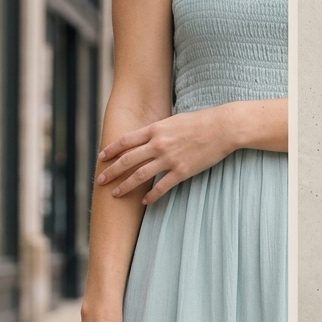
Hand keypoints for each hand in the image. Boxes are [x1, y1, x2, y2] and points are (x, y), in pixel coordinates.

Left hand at [97, 108, 233, 204]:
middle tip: (100, 180)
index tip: (101, 157)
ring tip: (116, 194)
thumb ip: (159, 129)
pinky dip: (151, 196)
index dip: (111, 150)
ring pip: (140, 175)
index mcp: (155, 129)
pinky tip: (144, 201)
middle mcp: (158, 144)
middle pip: (128, 160)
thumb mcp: (173, 120)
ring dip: (125, 186)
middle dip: (112, 171)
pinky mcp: (182, 171)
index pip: (126, 141)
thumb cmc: (200, 122)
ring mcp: (169, 159)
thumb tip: (148, 135)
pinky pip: (162, 186)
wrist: (221, 128)